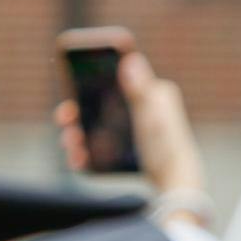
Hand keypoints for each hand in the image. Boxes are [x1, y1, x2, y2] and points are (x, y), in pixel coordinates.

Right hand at [54, 51, 206, 201]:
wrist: (175, 181)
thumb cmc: (167, 148)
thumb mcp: (152, 118)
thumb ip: (141, 91)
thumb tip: (132, 60)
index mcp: (152, 91)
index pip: (118, 74)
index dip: (93, 74)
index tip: (72, 78)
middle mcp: (143, 105)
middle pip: (102, 100)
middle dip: (78, 110)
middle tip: (64, 118)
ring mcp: (134, 126)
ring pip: (99, 123)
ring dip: (78, 131)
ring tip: (70, 143)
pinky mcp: (130, 145)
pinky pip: (104, 143)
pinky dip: (89, 149)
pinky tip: (78, 156)